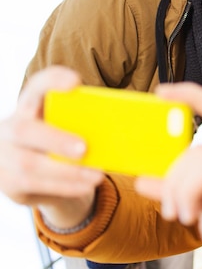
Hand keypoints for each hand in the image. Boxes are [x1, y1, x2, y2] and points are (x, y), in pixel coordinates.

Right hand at [0, 66, 103, 227]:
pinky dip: (64, 187)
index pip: (36, 87)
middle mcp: (10, 128)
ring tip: (97, 175)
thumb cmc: (65, 143)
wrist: (45, 177)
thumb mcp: (72, 129)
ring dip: (66, 171)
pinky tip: (86, 186)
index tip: (76, 82)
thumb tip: (123, 125)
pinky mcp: (8, 183)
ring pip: (28, 164)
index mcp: (30, 106)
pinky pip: (33, 186)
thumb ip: (84, 123)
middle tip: (84, 148)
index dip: (52, 81)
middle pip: (24, 130)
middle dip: (55, 139)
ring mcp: (3, 157)